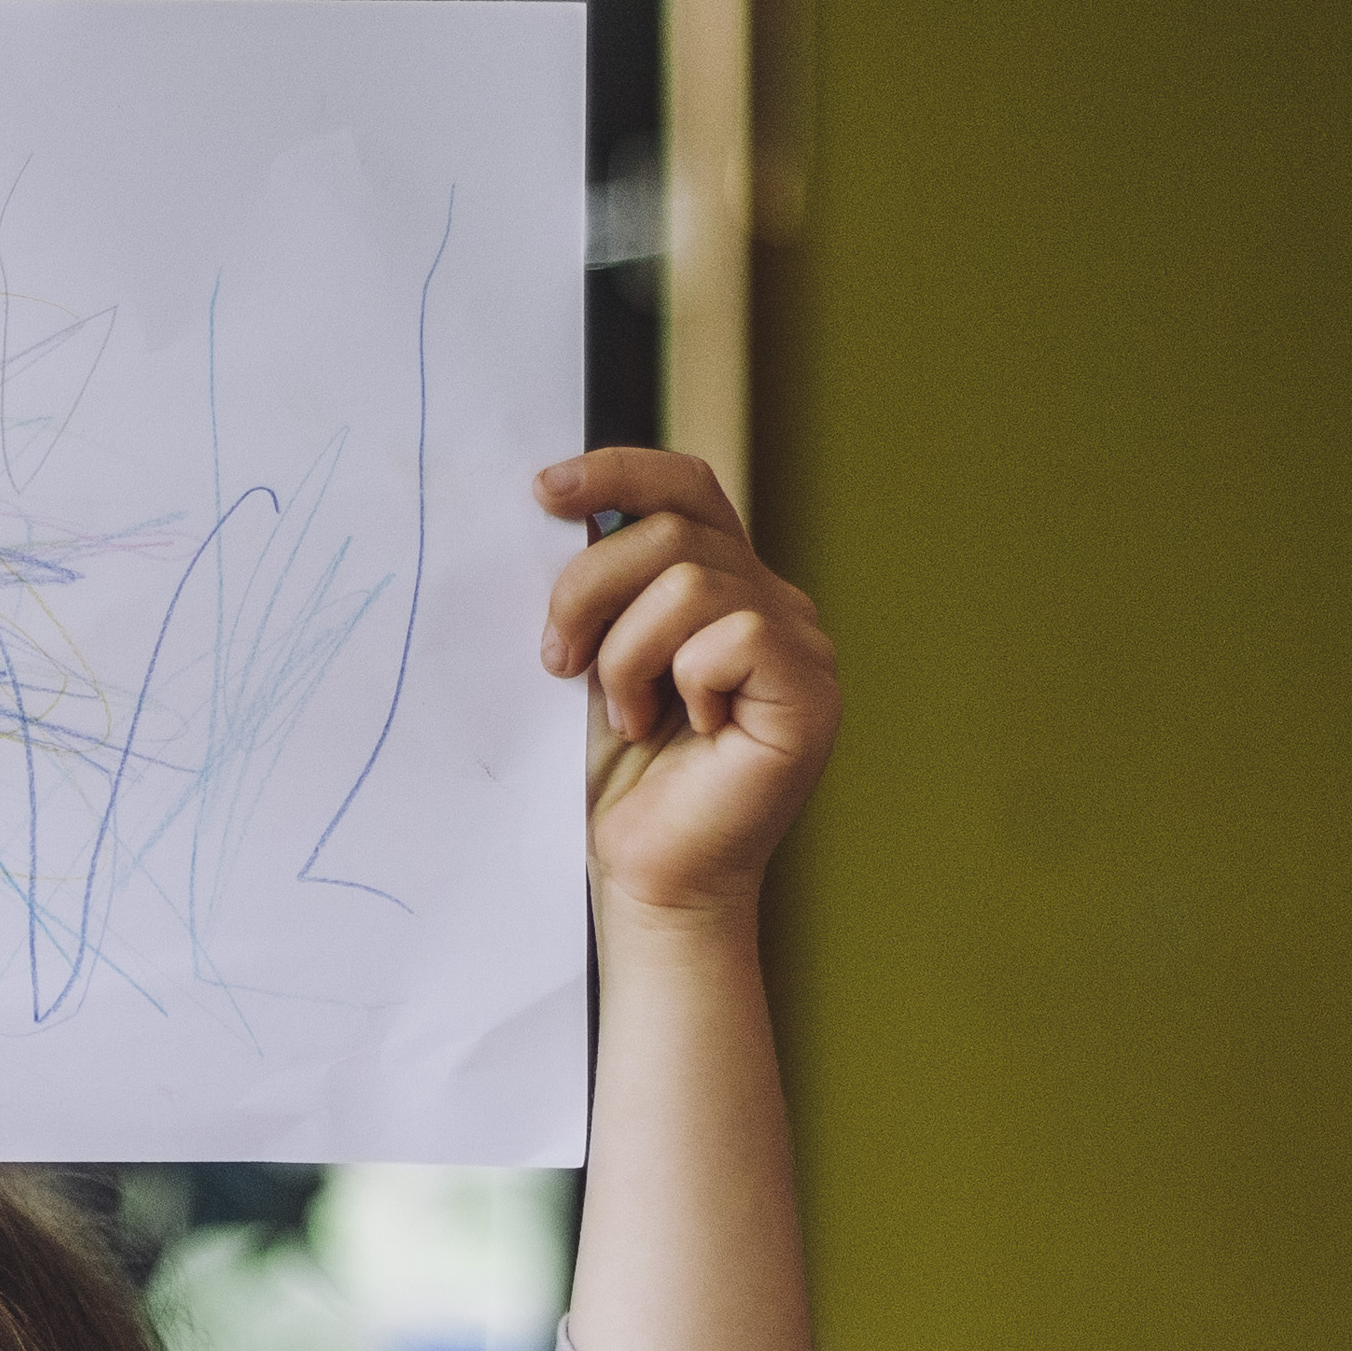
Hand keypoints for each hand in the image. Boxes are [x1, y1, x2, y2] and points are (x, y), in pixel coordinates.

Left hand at [536, 448, 838, 923]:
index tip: (544, 490)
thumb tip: (558, 508)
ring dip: (628, 651)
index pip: (686, 487)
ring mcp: (800, 645)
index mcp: (727, 585)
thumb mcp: (597, 660)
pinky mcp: (807, 693)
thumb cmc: (620, 783)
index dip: (618, 471)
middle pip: (672, 531)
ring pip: (692, 580)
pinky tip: (683, 729)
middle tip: (558, 662)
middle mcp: (773, 603)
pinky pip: (731, 635)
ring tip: (626, 712)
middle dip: (589, 590)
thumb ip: (605, 588)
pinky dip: (682, 681)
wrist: (649, 879)